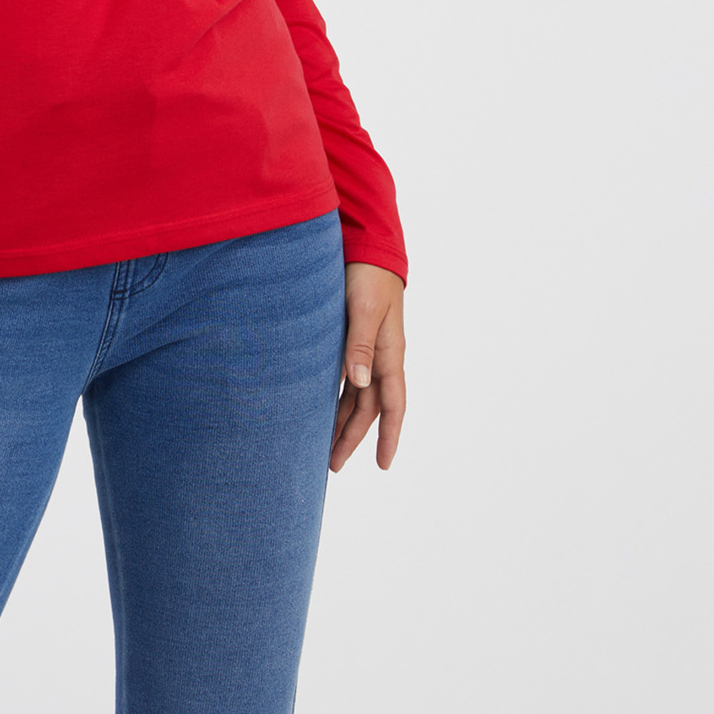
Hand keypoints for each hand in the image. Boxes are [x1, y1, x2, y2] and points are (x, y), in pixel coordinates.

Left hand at [330, 262, 405, 472]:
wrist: (367, 247)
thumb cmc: (368, 275)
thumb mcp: (365, 308)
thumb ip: (361, 343)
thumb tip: (360, 381)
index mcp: (389, 353)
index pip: (393, 405)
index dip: (388, 436)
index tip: (383, 465)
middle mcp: (380, 357)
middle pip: (368, 408)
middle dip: (353, 438)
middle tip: (333, 466)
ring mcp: (367, 350)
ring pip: (356, 397)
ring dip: (342, 422)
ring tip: (323, 447)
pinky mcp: (352, 340)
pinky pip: (346, 379)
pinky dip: (335, 398)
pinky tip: (320, 409)